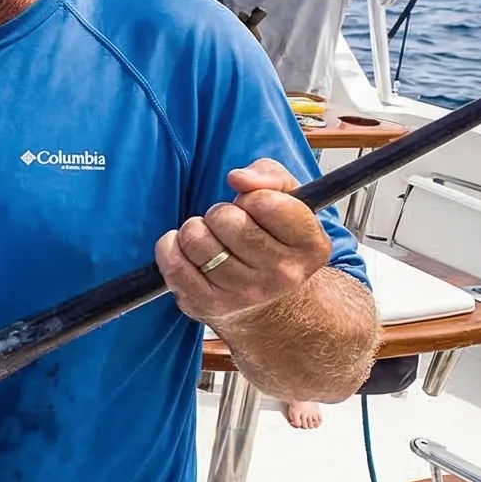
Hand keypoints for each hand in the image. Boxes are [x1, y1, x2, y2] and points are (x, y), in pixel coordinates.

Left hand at [154, 160, 335, 325]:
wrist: (272, 301)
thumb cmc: (274, 238)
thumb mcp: (287, 199)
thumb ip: (268, 175)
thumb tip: (238, 179)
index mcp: (309, 245)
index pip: (265, 203)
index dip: (251, 196)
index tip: (252, 206)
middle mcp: (282, 274)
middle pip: (227, 221)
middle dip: (221, 212)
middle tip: (228, 223)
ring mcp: (246, 294)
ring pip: (197, 241)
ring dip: (195, 229)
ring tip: (209, 236)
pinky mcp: (211, 305)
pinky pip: (175, 267)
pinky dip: (171, 248)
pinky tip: (185, 247)